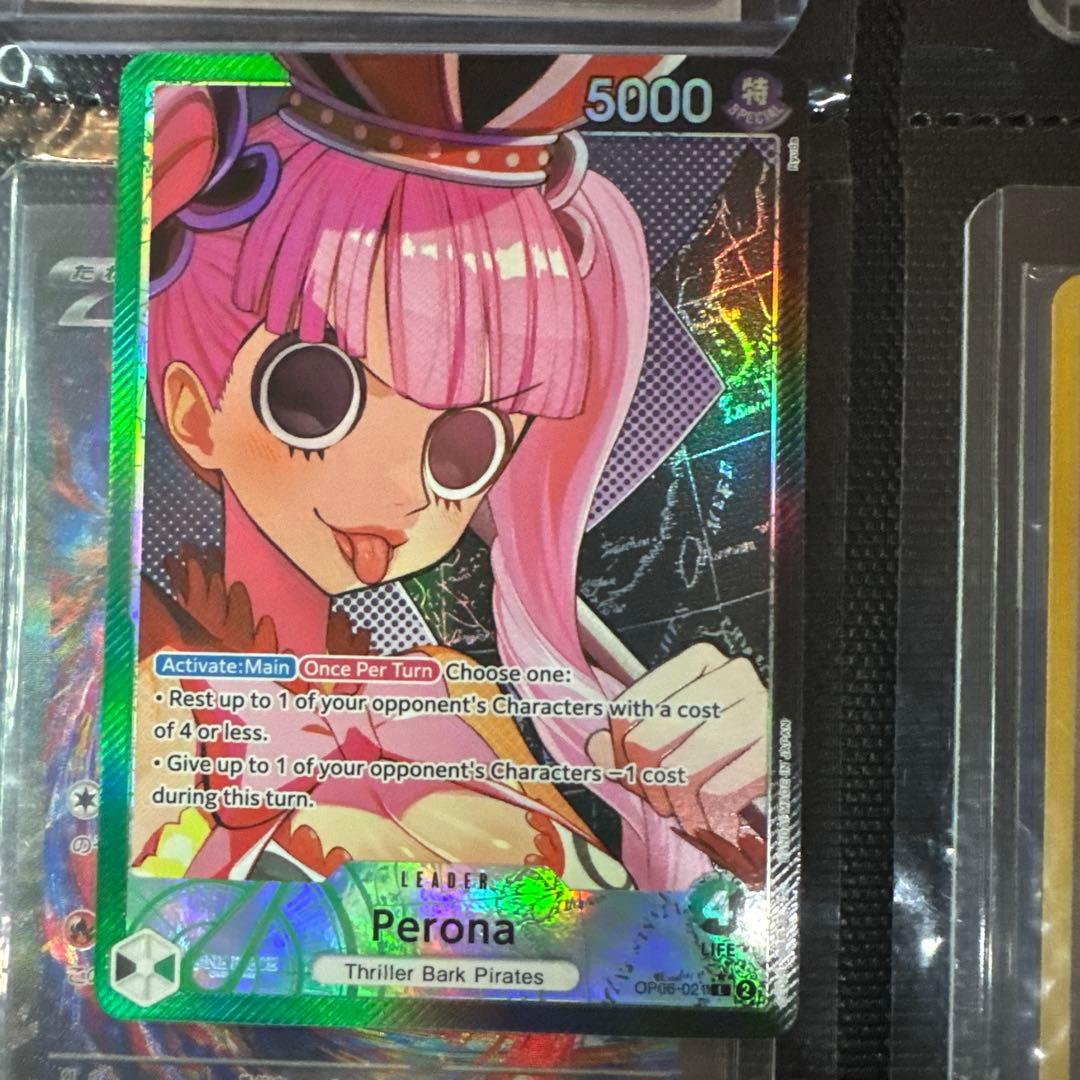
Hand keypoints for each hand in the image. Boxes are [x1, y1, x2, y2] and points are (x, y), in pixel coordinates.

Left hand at [586, 643, 767, 885]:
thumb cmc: (733, 743)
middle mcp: (731, 676)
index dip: (620, 755)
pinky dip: (709, 818)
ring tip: (687, 812)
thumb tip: (595, 747)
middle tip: (662, 801)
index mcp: (700, 661)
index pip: (629, 711)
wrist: (797, 753)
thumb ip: (632, 737)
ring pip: (681, 772)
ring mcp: (758, 710)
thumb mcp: (681, 729)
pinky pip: (719, 794)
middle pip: (648, 743)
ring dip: (678, 807)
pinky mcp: (777, 749)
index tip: (634, 775)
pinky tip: (714, 820)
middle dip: (649, 785)